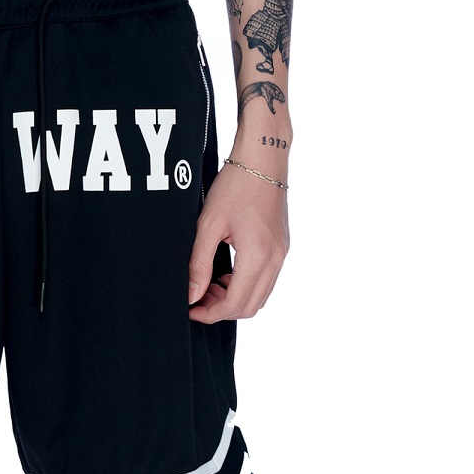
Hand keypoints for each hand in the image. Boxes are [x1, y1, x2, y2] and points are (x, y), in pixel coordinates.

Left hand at [187, 162, 288, 323]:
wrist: (263, 160)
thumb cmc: (235, 186)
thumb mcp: (209, 225)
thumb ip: (199, 263)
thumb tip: (191, 294)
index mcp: (258, 256)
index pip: (235, 304)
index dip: (210, 313)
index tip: (191, 309)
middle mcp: (275, 260)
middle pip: (251, 306)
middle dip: (222, 309)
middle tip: (198, 298)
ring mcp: (282, 254)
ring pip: (260, 295)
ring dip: (234, 298)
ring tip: (209, 285)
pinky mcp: (282, 247)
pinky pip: (266, 280)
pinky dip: (246, 285)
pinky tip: (226, 273)